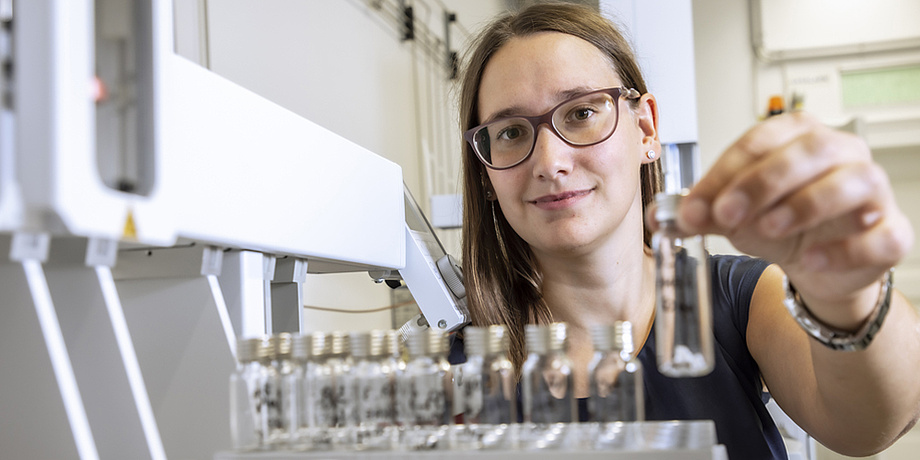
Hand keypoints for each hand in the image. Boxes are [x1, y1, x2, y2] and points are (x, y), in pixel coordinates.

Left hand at [675, 112, 912, 309]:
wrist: (814, 263)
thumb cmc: (779, 223)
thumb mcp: (735, 215)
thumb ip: (705, 212)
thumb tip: (668, 216)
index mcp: (798, 136)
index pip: (762, 139)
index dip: (727, 171)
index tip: (698, 204)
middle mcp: (842, 153)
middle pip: (811, 150)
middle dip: (763, 182)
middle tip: (727, 213)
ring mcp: (873, 192)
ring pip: (855, 180)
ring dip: (806, 204)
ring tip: (769, 228)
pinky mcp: (891, 232)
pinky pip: (879, 235)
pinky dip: (843, 248)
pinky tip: (810, 259)